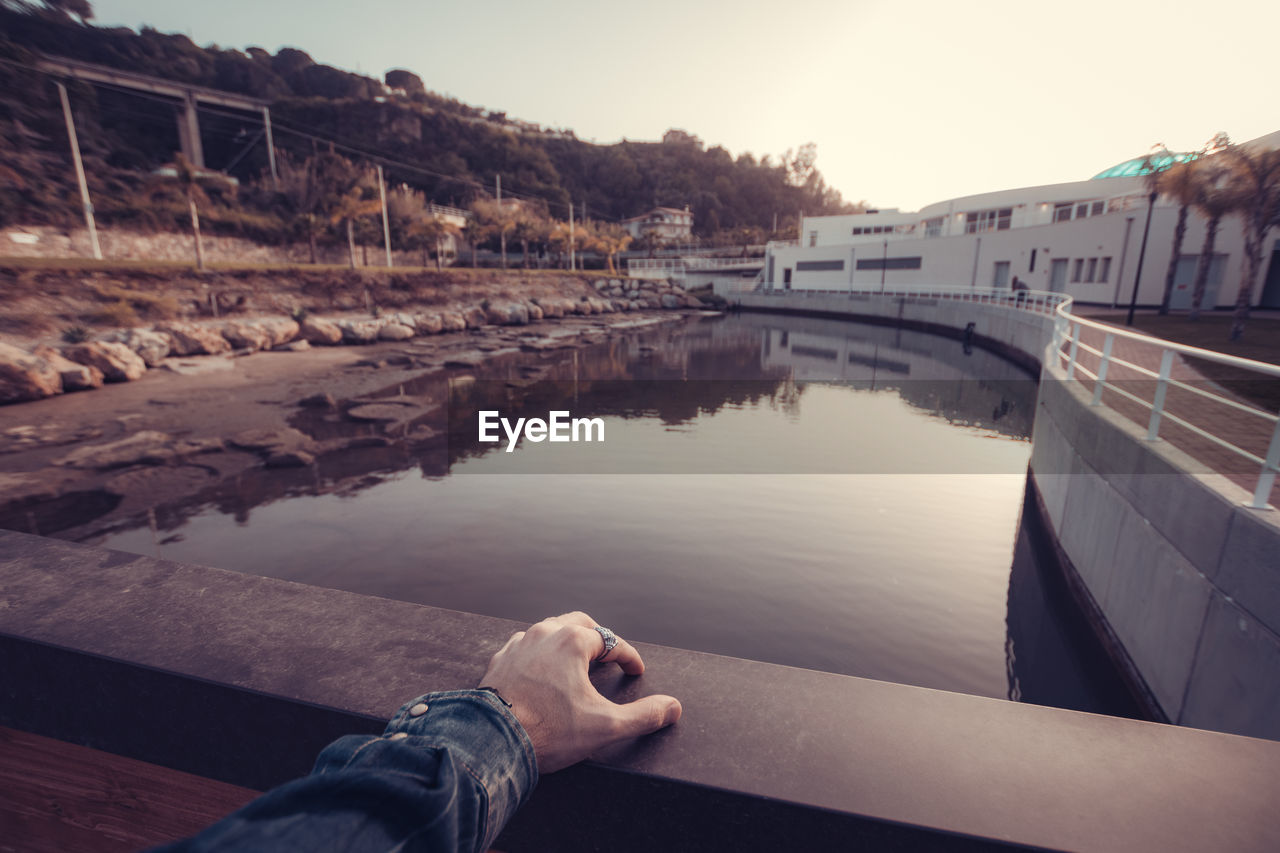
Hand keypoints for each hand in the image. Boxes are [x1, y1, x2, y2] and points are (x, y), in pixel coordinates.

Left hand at [478, 611, 681, 772]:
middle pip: (579, 623)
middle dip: (597, 638)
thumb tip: (673, 707)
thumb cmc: (549, 731)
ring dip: (566, 642)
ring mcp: (518, 644)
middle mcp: (544, 632)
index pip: (611, 642)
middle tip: (608, 657)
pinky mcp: (499, 660)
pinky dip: (540, 653)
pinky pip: (525, 646)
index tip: (636, 671)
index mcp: (572, 641)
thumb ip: (644, 715)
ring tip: (576, 661)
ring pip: (549, 630)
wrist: (491, 741)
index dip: (629, 657)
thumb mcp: (605, 727)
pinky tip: (541, 670)